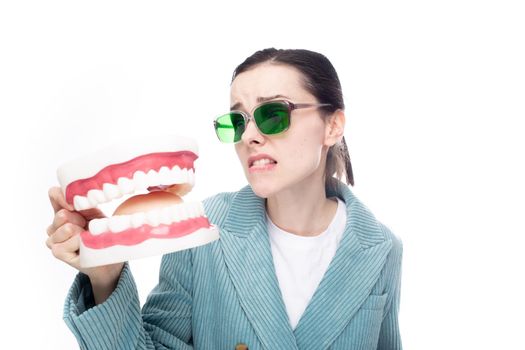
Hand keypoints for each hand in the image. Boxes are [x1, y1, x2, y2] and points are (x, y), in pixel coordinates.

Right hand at [46, 187, 123, 302]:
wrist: (107, 256)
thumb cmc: (100, 232)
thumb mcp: (95, 214)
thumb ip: (82, 204)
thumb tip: (71, 203)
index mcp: (63, 210)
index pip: (54, 194)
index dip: (62, 197)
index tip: (75, 205)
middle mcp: (54, 225)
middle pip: (61, 214)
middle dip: (79, 220)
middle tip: (86, 228)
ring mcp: (53, 239)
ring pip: (65, 229)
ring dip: (80, 234)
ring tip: (85, 238)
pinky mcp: (57, 252)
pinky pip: (67, 244)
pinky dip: (79, 245)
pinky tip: (82, 248)